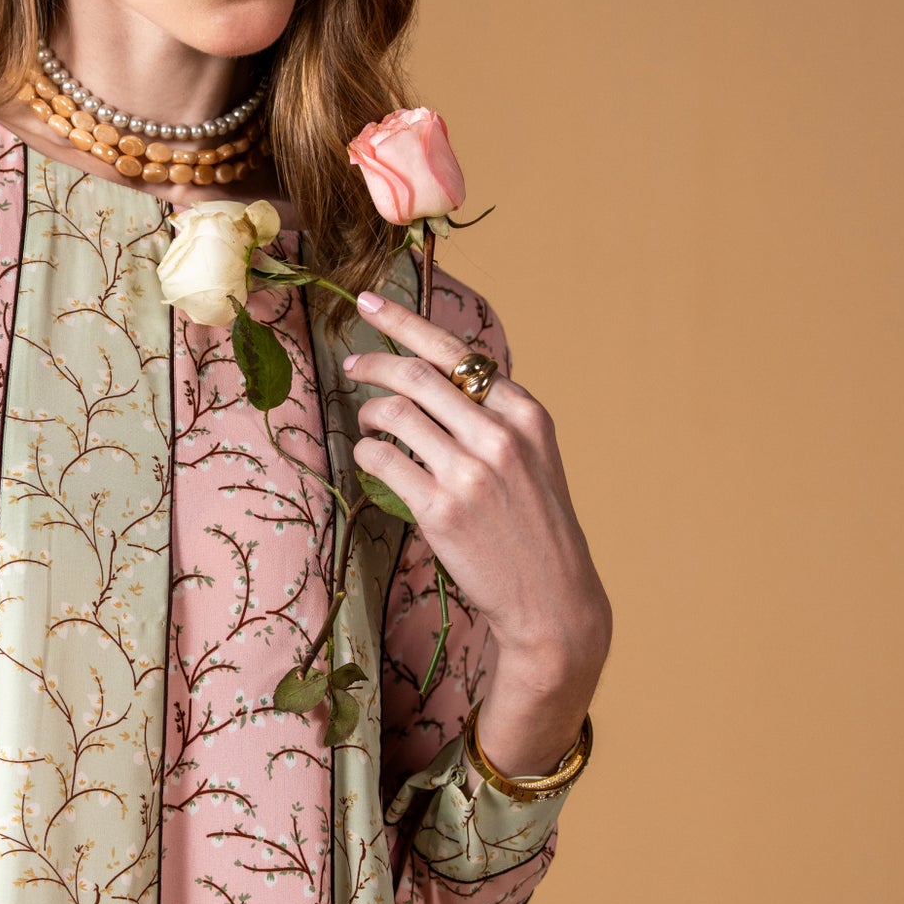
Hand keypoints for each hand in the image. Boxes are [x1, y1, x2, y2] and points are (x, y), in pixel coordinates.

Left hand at [347, 291, 610, 775]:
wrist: (552, 599)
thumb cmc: (534, 526)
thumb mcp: (533, 456)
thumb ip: (494, 415)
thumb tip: (438, 373)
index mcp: (526, 413)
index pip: (456, 352)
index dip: (406, 322)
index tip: (370, 304)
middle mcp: (500, 434)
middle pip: (417, 375)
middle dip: (373, 362)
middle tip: (351, 364)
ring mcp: (470, 472)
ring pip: (394, 413)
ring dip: (368, 412)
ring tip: (365, 422)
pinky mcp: (441, 509)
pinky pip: (382, 460)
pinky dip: (367, 453)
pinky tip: (370, 459)